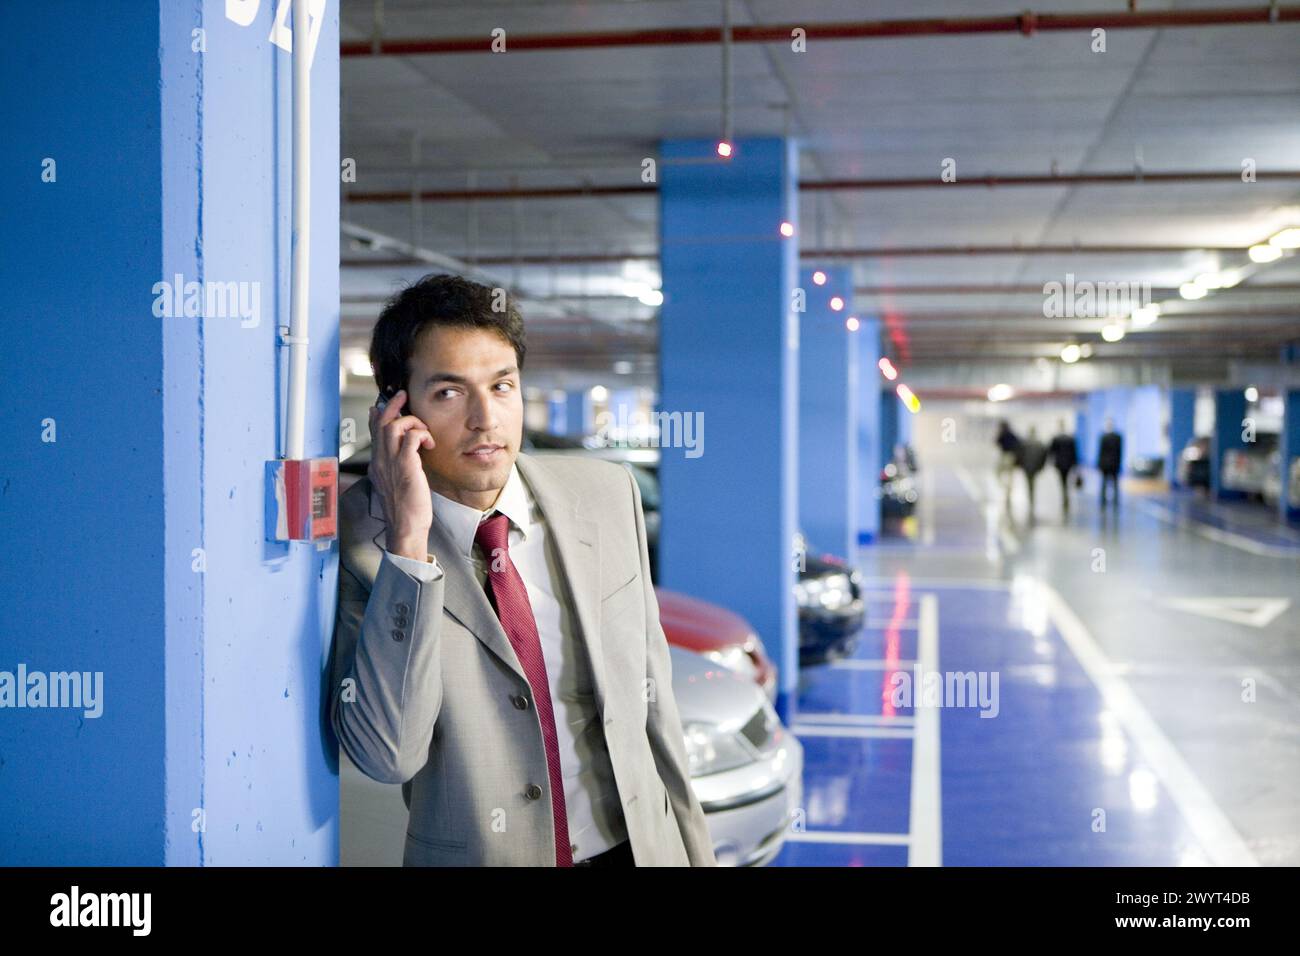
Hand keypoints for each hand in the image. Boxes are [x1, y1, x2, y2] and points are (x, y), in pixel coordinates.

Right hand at [368, 390, 434, 559]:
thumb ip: (396, 467)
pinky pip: (410, 437)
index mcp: (377, 465)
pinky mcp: (405, 466)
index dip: (376, 415)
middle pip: (380, 423)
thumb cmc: (406, 510)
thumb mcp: (396, 485)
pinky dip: (421, 433)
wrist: (405, 528)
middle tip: (403, 395)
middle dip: (392, 405)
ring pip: (392, 425)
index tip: (380, 405)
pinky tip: (429, 442)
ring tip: (423, 429)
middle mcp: (380, 461)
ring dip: (411, 420)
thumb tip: (404, 454)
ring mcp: (390, 463)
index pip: (373, 433)